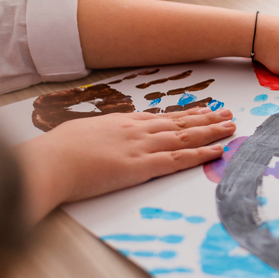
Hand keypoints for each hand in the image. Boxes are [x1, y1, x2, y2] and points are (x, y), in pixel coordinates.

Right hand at [17, 107, 233, 220]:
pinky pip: (177, 160)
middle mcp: (136, 130)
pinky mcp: (140, 167)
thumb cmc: (56, 152)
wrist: (48, 163)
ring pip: (184, 137)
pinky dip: (199, 155)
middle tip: (227, 113)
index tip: (203, 110)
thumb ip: (99, 136)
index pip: (161, 117)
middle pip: (178, 122)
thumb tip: (102, 138)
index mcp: (121, 122)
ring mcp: (140, 147)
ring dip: (210, 132)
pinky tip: (216, 151)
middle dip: (206, 118)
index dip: (185, 114)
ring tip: (231, 127)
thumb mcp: (81, 134)